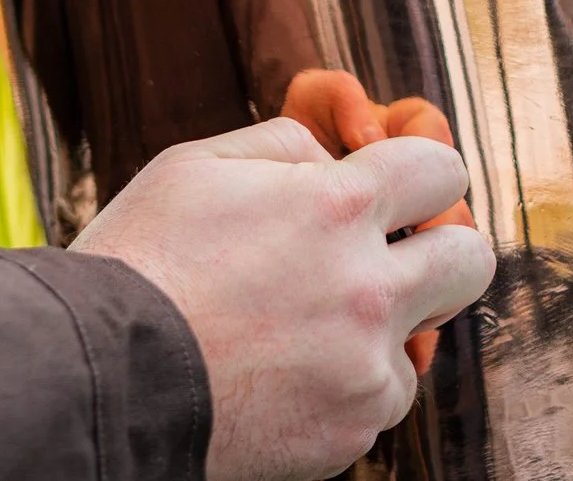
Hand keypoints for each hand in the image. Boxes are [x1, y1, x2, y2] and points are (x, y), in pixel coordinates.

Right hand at [70, 119, 493, 480]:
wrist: (103, 373)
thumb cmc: (139, 260)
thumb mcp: (194, 166)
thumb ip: (281, 147)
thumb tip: (332, 160)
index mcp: (335, 205)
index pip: (440, 170)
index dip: (420, 173)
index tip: (399, 189)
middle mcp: (369, 284)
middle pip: (469, 258)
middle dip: (438, 250)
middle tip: (384, 260)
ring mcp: (366, 363)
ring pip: (420, 337)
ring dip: (376, 327)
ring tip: (296, 329)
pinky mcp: (354, 426)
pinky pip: (379, 398)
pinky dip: (342, 385)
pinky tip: (279, 375)